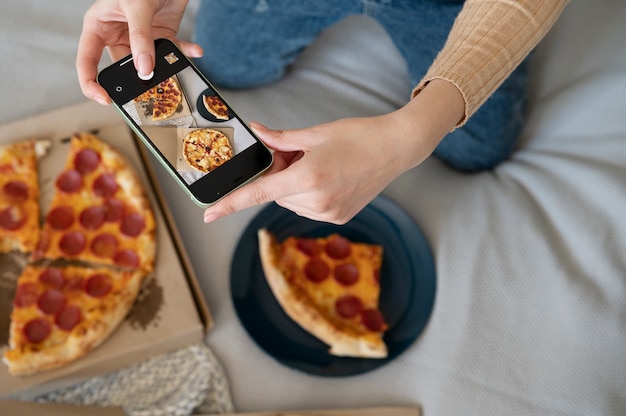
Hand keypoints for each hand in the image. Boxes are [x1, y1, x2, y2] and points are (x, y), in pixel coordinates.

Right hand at [76, 0, 201, 105]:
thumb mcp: (137, 7)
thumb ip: (141, 38)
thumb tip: (144, 70)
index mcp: (99, 27)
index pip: (87, 61)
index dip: (91, 83)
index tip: (105, 99)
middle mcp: (118, 35)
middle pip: (122, 69)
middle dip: (137, 80)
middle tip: (150, 89)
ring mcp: (140, 39)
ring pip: (150, 65)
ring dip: (165, 68)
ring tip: (176, 67)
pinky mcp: (161, 37)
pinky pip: (171, 52)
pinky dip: (184, 53)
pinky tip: (195, 51)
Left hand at [202, 80, 463, 223]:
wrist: (397, 148)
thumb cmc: (359, 136)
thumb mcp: (315, 133)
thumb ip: (280, 139)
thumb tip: (256, 133)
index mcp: (308, 178)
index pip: (259, 194)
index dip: (230, 204)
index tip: (208, 214)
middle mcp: (317, 201)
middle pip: (276, 193)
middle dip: (278, 175)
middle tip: (295, 155)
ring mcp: (329, 213)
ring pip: (291, 202)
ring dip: (293, 186)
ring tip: (317, 165)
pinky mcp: (338, 217)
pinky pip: (308, 208)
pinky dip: (308, 195)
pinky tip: (327, 177)